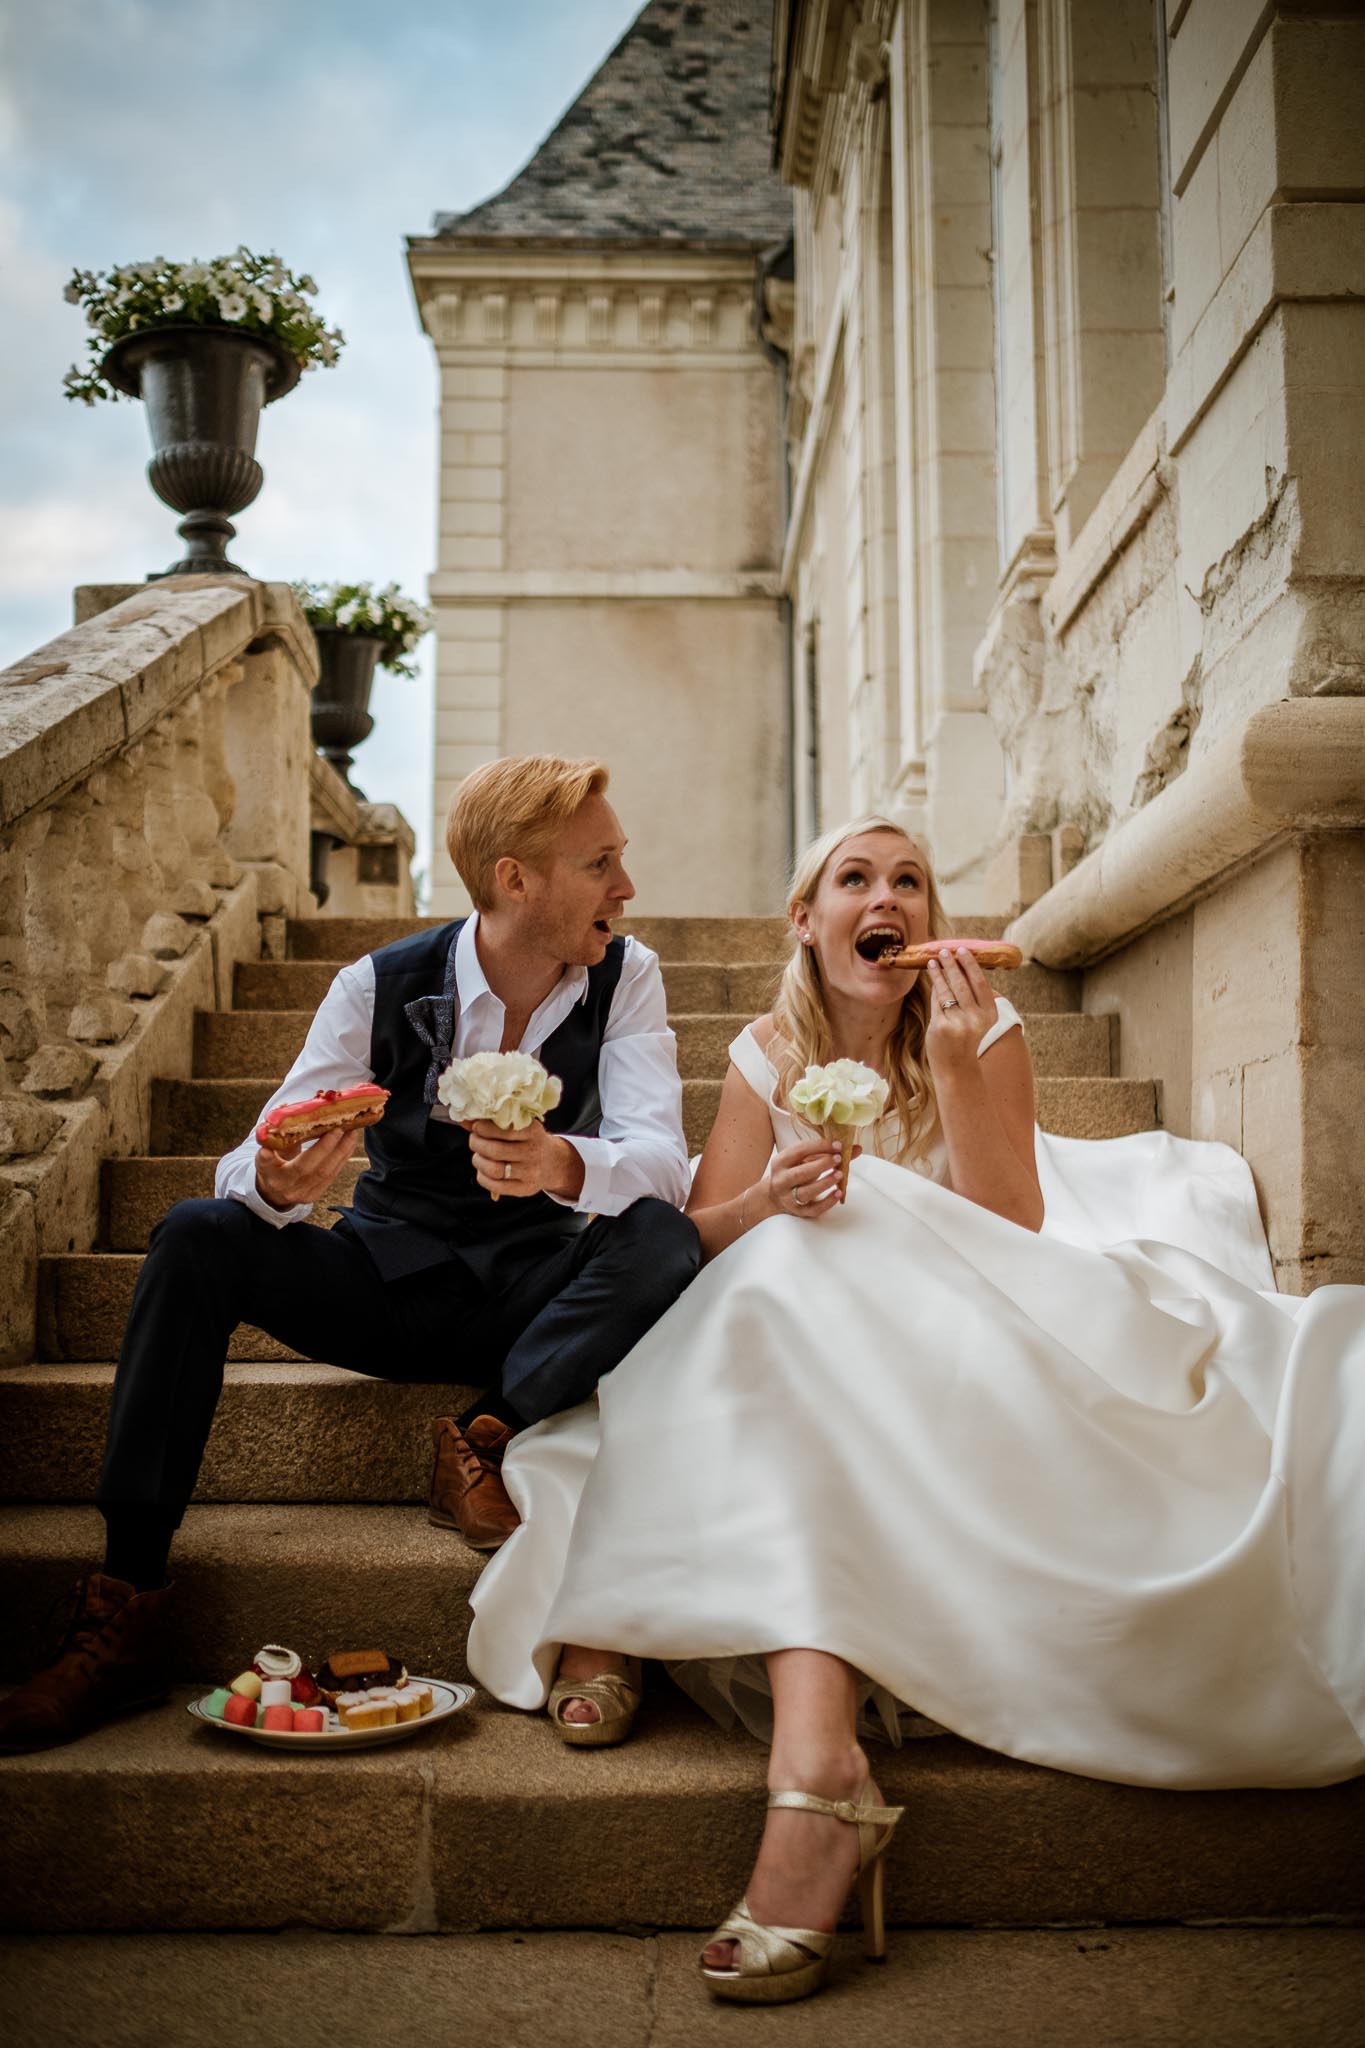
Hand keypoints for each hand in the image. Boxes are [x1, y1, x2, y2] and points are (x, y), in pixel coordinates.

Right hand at [254, 1123, 355, 1211]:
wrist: (271, 1192)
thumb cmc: (269, 1167)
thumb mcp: (264, 1156)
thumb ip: (271, 1143)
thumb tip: (277, 1124)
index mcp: (277, 1179)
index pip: (300, 1166)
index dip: (319, 1149)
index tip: (332, 1130)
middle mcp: (294, 1189)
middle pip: (319, 1169)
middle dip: (335, 1146)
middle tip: (344, 1126)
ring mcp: (307, 1194)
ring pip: (330, 1172)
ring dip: (343, 1150)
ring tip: (352, 1131)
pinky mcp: (317, 1193)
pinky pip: (333, 1174)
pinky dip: (343, 1156)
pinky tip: (349, 1143)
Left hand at [464, 1118, 582, 1200]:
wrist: (552, 1163)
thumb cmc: (527, 1140)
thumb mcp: (518, 1126)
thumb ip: (493, 1122)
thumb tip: (464, 1120)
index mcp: (533, 1131)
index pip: (503, 1129)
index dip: (484, 1128)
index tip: (476, 1127)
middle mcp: (534, 1152)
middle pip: (495, 1150)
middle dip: (477, 1144)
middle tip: (474, 1140)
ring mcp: (530, 1172)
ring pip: (493, 1169)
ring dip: (478, 1161)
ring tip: (478, 1156)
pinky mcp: (524, 1189)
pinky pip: (495, 1186)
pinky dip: (482, 1177)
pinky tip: (483, 1170)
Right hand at [760, 1137, 857, 1220]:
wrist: (776, 1196)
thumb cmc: (794, 1172)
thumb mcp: (805, 1159)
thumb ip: (829, 1153)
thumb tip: (856, 1148)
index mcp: (781, 1161)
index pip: (799, 1151)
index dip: (820, 1146)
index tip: (837, 1145)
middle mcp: (782, 1179)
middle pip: (800, 1173)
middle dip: (821, 1165)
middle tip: (838, 1159)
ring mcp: (789, 1197)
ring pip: (806, 1192)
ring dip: (824, 1183)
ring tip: (839, 1174)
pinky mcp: (798, 1211)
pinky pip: (813, 1209)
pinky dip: (827, 1202)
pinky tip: (838, 1193)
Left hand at [923, 947, 998, 1073]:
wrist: (956, 1068)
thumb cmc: (966, 1040)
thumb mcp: (977, 1020)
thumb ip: (972, 998)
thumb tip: (960, 968)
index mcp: (989, 1015)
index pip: (980, 983)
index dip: (971, 965)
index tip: (963, 950)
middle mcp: (975, 1018)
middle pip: (962, 984)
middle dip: (952, 964)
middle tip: (945, 951)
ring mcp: (958, 1023)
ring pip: (947, 991)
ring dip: (940, 973)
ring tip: (934, 961)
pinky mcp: (941, 1027)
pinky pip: (937, 1002)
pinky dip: (935, 988)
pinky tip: (932, 977)